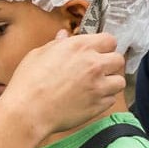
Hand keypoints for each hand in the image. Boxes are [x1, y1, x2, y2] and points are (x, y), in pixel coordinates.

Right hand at [0, 32, 126, 142]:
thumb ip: (57, 44)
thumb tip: (64, 36)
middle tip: (98, 70)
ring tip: (96, 86)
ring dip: (110, 83)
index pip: (109, 40)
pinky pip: (111, 99)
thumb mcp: (39, 54)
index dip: (104, 46)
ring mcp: (99, 86)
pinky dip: (104, 99)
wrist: (28, 111)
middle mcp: (94, 64)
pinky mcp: (99, 105)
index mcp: (80, 47)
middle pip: (119, 60)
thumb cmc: (29, 82)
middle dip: (110, 64)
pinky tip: (89, 99)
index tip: (98, 52)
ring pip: (119, 81)